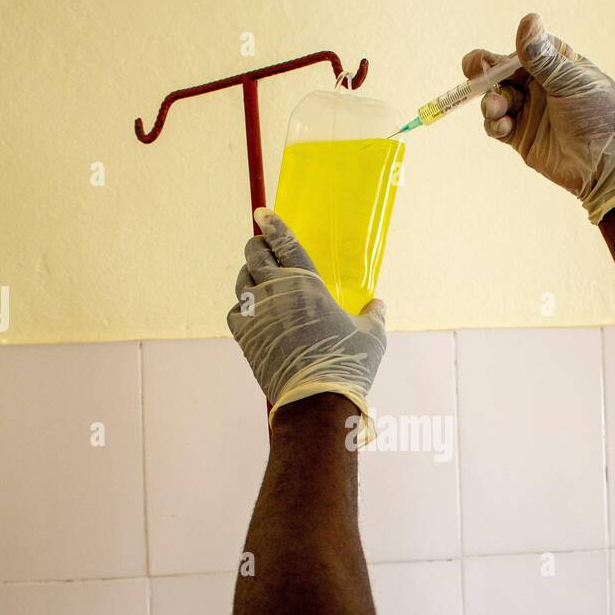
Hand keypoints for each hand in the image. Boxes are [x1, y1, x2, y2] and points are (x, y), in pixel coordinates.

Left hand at [228, 209, 385, 443]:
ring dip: (248, 275)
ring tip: (257, 277)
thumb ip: (374, 315)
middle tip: (261, 245)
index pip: (285, 242)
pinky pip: (235, 311)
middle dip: (257, 246)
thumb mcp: (372, 336)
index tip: (262, 213)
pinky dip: (241, 308)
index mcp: (308, 283)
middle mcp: (277, 292)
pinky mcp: (244, 336)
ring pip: (242, 281)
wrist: (315, 401)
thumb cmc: (347, 365)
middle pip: (255, 255)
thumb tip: (379, 304)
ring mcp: (257, 313)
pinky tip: (252, 312)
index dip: (273, 224)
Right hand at [463, 13, 614, 223]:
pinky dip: (494, 124)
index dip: (503, 55)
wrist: (606, 166)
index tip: (489, 60)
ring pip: (496, 99)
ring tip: (497, 110)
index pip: (522, 51)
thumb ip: (544, 58)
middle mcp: (539, 85)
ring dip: (491, 101)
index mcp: (555, 64)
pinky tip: (502, 126)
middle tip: (472, 73)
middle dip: (485, 73)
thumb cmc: (599, 117)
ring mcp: (529, 111)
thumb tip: (528, 19)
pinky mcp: (521, 137)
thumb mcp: (572, 83)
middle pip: (502, 73)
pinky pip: (497, 125)